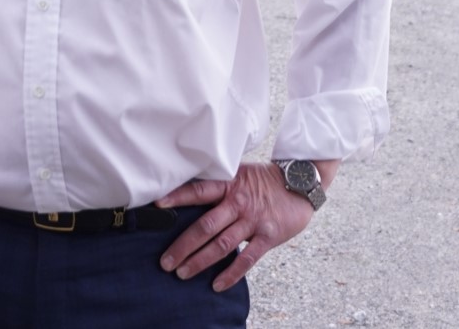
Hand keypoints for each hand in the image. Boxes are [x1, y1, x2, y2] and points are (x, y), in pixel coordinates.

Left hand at [155, 161, 326, 292]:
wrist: (301, 183)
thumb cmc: (265, 180)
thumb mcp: (240, 173)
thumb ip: (219, 185)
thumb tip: (188, 196)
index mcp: (229, 185)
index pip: (199, 191)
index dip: (178, 197)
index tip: (157, 206)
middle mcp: (239, 203)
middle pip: (205, 226)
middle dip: (183, 245)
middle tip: (165, 261)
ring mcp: (253, 220)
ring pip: (222, 244)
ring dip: (200, 261)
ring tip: (182, 273)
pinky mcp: (268, 236)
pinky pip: (247, 259)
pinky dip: (231, 274)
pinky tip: (216, 285)